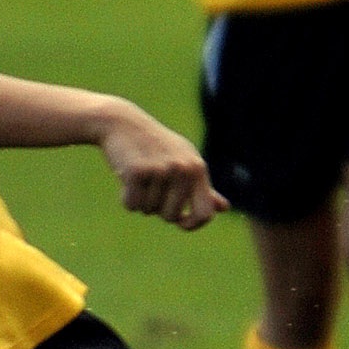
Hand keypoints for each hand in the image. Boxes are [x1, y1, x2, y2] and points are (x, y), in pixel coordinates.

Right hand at [99, 103, 227, 228]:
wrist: (123, 124)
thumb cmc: (157, 147)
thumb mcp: (185, 163)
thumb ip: (203, 189)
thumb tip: (225, 208)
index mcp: (197, 168)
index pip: (205, 212)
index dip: (193, 224)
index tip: (181, 223)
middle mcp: (183, 169)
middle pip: (171, 216)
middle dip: (158, 209)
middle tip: (151, 186)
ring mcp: (160, 169)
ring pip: (148, 210)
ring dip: (141, 200)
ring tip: (140, 176)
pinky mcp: (137, 172)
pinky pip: (132, 204)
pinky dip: (126, 198)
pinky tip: (126, 178)